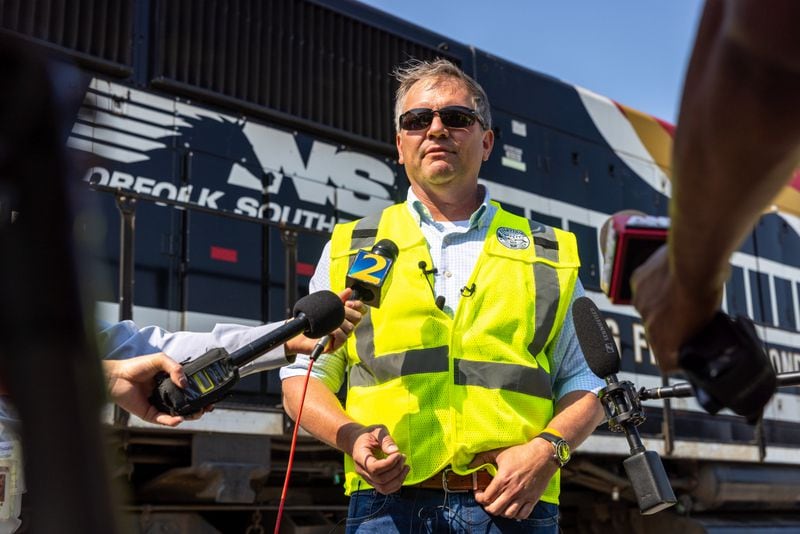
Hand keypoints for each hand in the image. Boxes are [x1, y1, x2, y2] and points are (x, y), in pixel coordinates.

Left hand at [103, 353, 197, 426]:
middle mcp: (166, 394)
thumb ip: (175, 368)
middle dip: (198, 406)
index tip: (209, 393)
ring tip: (196, 413)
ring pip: (178, 414)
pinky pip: (163, 420)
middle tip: (206, 406)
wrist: (116, 376)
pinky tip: (179, 418)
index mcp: (170, 382)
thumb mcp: (160, 360)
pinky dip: (172, 421)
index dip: (199, 391)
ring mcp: (159, 405)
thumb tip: (185, 384)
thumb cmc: (136, 366)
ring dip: (189, 415)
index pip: (189, 389)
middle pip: (186, 403)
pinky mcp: (150, 414)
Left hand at [285, 288, 366, 354]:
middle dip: (348, 312)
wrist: (300, 332)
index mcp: (346, 316)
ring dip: (340, 322)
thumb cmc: (313, 320)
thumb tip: (349, 291)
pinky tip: (328, 330)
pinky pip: (343, 337)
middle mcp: (346, 326)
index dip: (358, 305)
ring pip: (351, 327)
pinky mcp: (336, 345)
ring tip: (330, 321)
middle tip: (339, 311)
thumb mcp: (326, 306)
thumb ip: (338, 298)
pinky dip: (336, 331)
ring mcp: (342, 336)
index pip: (361, 310)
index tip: (347, 302)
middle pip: (358, 318)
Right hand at [346, 424, 408, 493]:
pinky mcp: (373, 481)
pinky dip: (396, 484)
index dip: (388, 464)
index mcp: (360, 456)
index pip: (373, 468)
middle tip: (403, 456)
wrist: (357, 440)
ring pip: (383, 488)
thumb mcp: (377, 430)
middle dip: (396, 469)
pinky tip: (402, 473)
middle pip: (380, 479)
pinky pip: (385, 489)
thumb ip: (386, 439)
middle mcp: (361, 470)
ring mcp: (367, 478)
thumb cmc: (368, 434)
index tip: (399, 454)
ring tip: (405, 466)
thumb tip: (395, 451)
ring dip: (398, 479)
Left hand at [469, 440, 557, 519]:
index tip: (479, 493)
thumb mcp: (499, 453)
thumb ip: (482, 459)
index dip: (479, 497)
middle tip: (487, 500)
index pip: (486, 498)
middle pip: (494, 509)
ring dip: (501, 511)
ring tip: (499, 503)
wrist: (543, 455)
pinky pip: (523, 515)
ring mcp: (523, 496)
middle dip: (487, 506)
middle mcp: (512, 490)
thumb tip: (470, 465)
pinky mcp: (533, 499)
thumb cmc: (521, 453)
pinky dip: (516, 514)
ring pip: (507, 514)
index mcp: (502, 479)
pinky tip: (512, 507)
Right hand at [630, 244, 722, 371]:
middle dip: (670, 327)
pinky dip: (654, 287)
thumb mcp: (708, 319)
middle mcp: (648, 323)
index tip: (685, 353)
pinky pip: (644, 290)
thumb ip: (695, 331)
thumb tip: (696, 332)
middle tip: (687, 315)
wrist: (695, 260)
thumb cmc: (705, 287)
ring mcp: (640, 302)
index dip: (677, 360)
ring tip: (680, 292)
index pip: (665, 364)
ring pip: (650, 310)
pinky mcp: (637, 282)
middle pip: (657, 333)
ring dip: (661, 305)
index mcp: (665, 339)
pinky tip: (669, 280)